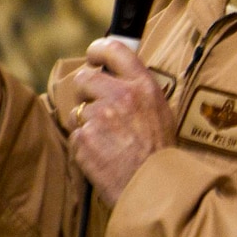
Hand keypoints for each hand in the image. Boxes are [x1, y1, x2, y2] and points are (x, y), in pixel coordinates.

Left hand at [69, 38, 176, 205]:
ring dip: (87, 124)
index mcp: (143, 86)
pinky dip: (85, 145)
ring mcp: (99, 117)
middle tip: (99, 109)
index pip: (115, 49)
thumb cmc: (160, 151)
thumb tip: (117, 75)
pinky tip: (103, 155)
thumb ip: (139, 90)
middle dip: (87, 92)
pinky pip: (76, 135)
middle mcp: (120, 96)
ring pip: (78, 111)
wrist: (153, 186)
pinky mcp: (83, 138)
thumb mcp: (160, 111)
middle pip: (85, 78)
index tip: (94, 56)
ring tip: (108, 141)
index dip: (99, 49)